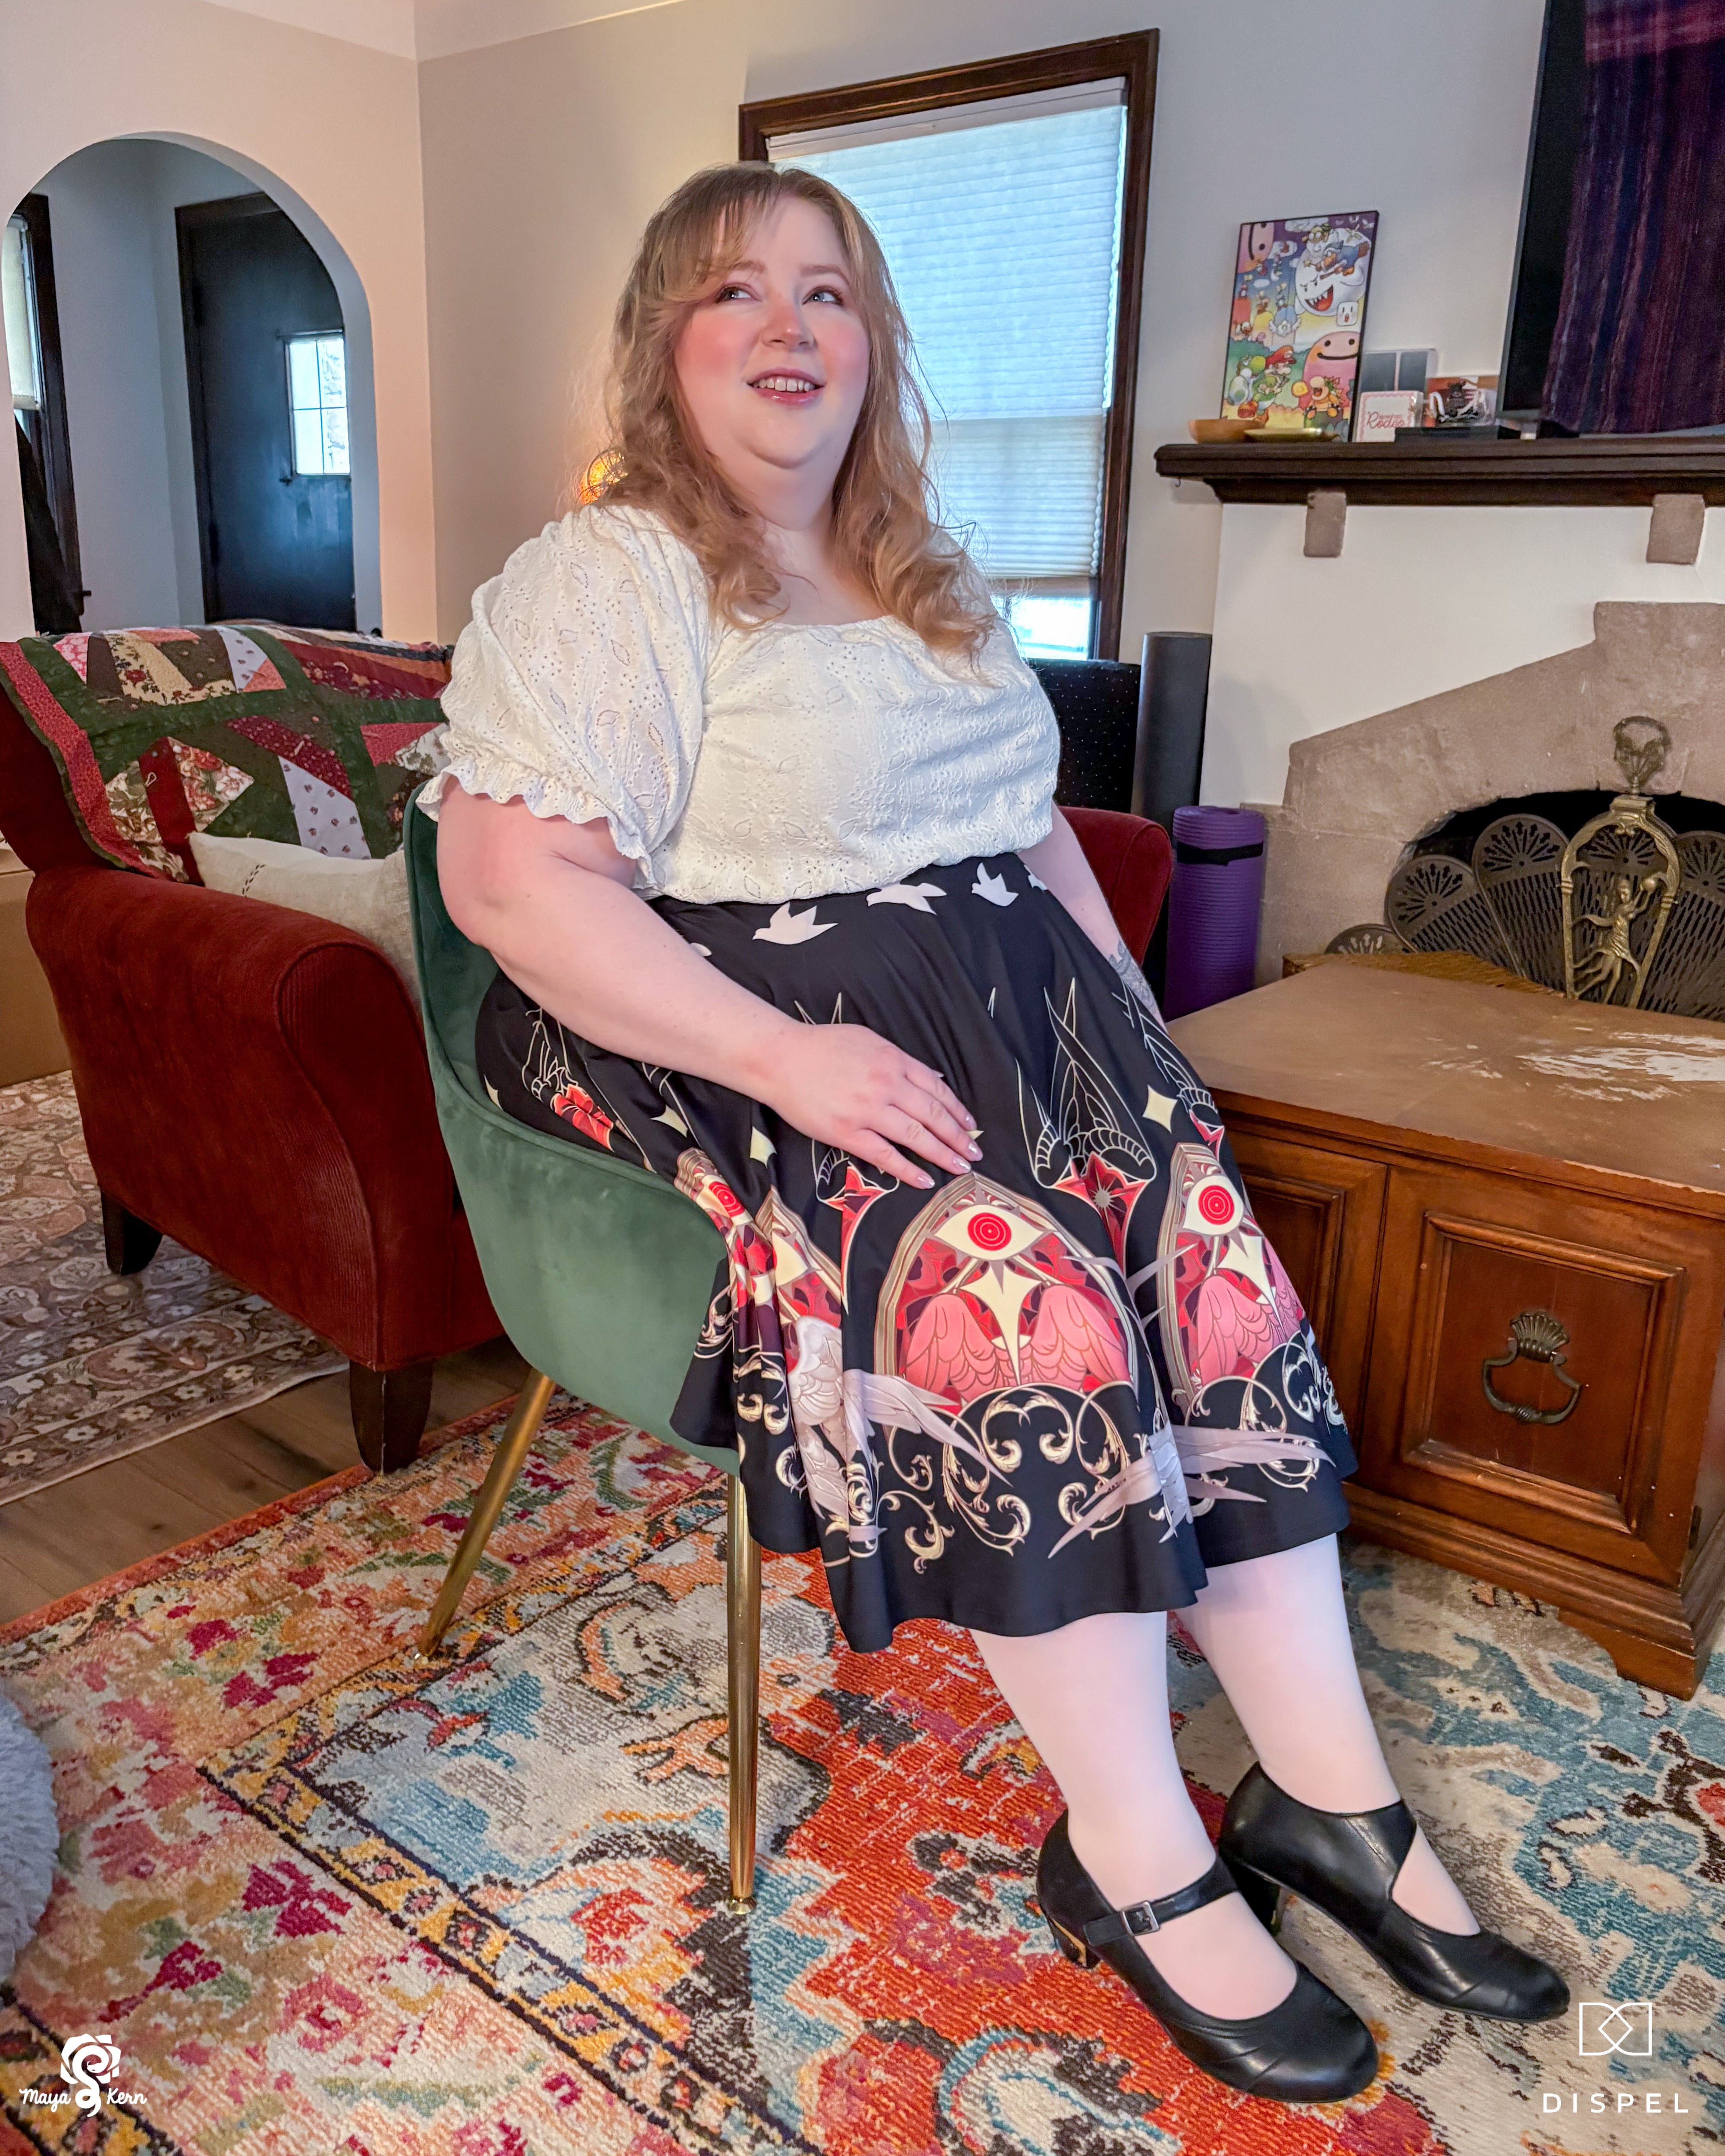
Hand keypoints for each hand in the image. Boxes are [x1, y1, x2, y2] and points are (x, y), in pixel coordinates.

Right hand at [760, 1024, 980, 1188]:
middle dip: (958, 1136)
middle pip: (933, 1114)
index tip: (970, 1124)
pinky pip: (885, 1155)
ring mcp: (867, 1111)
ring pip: (916, 1136)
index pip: (936, 1088)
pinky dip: (908, 1169)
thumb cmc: (821, 1046)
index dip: (956, 1109)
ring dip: (942, 1154)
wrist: (780, 1058)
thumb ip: (900, 1060)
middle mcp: (886, 1085)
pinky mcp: (847, 1132)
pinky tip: (925, 1179)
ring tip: (960, 1168)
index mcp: (893, 1060)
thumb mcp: (868, 1040)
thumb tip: (932, 1076)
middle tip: (974, 1153)